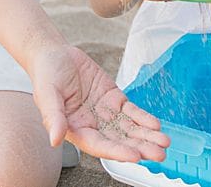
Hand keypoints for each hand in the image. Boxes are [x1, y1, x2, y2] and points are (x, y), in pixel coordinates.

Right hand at [28, 43, 168, 161]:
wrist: (55, 54)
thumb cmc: (46, 75)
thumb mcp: (47, 95)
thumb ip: (53, 117)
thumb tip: (55, 139)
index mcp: (75, 129)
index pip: (99, 145)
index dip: (117, 151)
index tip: (134, 156)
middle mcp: (92, 124)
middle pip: (119, 140)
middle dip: (139, 147)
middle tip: (159, 155)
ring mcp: (104, 112)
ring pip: (128, 128)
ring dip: (146, 136)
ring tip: (164, 142)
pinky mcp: (113, 98)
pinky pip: (131, 111)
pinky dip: (143, 118)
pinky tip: (155, 124)